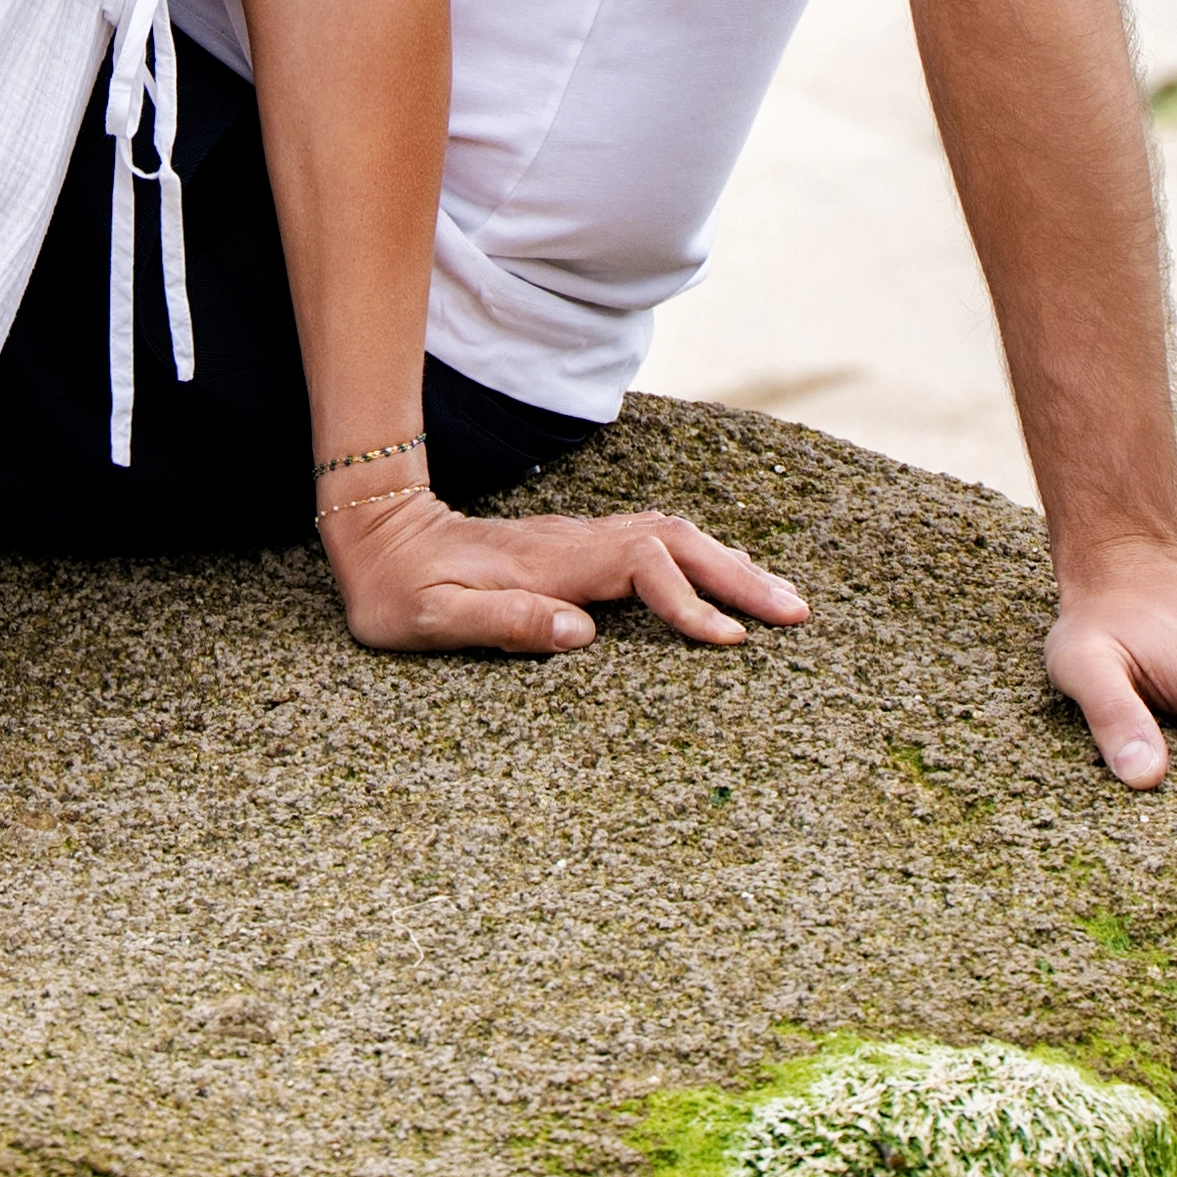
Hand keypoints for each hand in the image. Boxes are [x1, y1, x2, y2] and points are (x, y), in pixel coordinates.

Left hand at [330, 492, 816, 660]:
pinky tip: (728, 585)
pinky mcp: (583, 550)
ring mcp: (582, 542)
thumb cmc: (398, 590)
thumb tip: (582, 634)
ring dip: (732, 566)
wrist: (377, 534)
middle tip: (798, 615)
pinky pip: (660, 547)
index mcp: (551, 565)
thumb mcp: (430, 619)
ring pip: (676, 539)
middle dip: (741, 577)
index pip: (643, 570)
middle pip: (678, 544)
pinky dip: (705, 562)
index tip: (727, 641)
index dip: (688, 603)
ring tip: (784, 603)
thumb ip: (501, 623)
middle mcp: (577, 544)